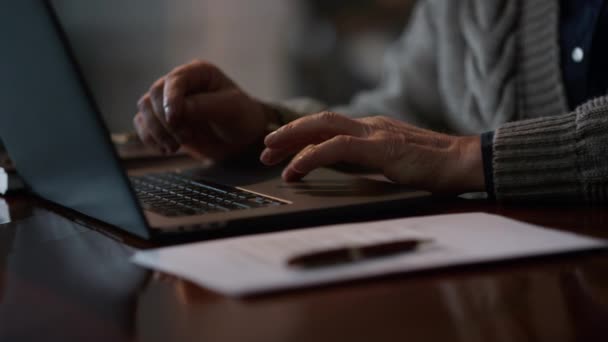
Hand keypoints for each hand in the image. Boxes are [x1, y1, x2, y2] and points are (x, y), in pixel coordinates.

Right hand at [133, 60, 273, 159]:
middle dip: (164, 121)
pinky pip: (144, 126)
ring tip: (176, 146)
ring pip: (145, 111)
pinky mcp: (164, 121)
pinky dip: (151, 139)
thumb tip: (177, 109)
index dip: (170, 100)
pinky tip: (167, 149)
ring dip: (156, 132)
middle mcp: (180, 84)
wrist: (243, 139)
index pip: (173, 81)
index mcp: (198, 72)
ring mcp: (169, 102)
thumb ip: (204, 106)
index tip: (175, 120)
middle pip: (153, 96)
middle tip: (184, 138)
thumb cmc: (242, 117)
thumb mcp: (230, 109)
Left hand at [260, 112, 484, 192]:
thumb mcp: (390, 161)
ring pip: (323, 127)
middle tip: (265, 149)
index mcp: (370, 129)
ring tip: (271, 154)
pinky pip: (338, 147)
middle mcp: (369, 125)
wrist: (463, 163)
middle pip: (319, 120)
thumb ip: (367, 161)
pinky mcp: (382, 147)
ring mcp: (375, 133)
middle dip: (288, 133)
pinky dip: (312, 156)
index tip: (278, 149)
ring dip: (293, 140)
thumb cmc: (431, 167)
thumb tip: (339, 170)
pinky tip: (297, 167)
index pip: (327, 126)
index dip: (299, 135)